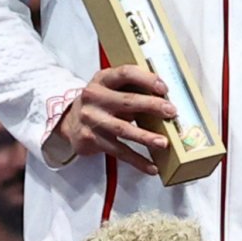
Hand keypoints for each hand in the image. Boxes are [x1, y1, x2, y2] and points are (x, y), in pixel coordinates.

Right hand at [46, 62, 176, 168]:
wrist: (70, 122)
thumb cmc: (100, 103)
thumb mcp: (110, 88)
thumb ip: (131, 89)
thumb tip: (165, 100)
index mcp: (102, 79)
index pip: (125, 73)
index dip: (146, 79)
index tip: (163, 88)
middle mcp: (94, 97)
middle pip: (127, 101)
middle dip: (152, 107)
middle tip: (171, 112)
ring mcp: (92, 119)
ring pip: (123, 129)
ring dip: (145, 137)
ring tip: (163, 143)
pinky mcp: (92, 139)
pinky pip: (118, 151)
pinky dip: (136, 160)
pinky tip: (151, 166)